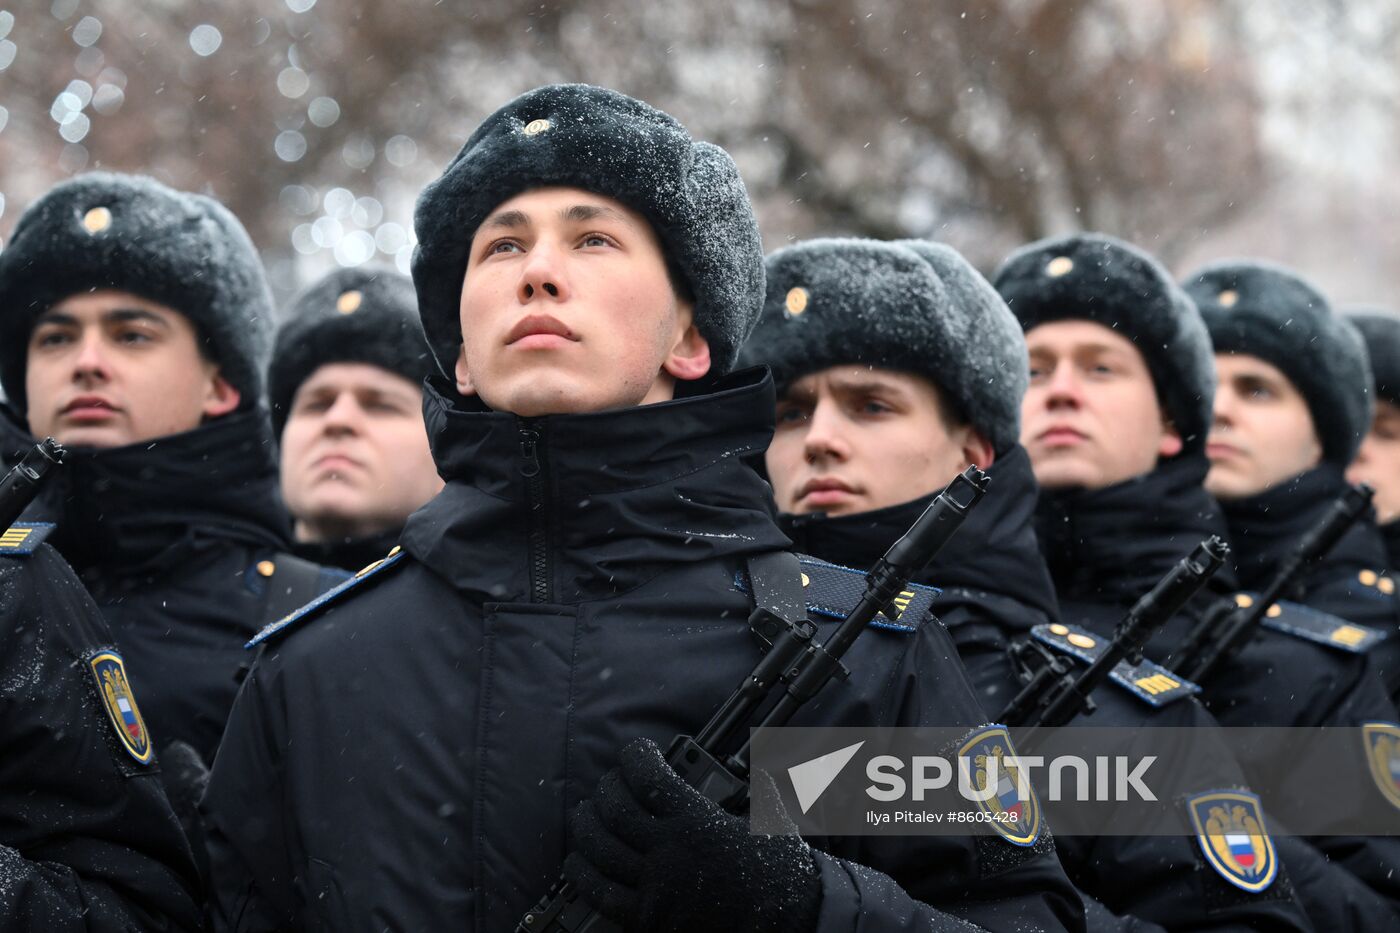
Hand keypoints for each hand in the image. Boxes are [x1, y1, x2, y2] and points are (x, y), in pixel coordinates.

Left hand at [564, 737, 820, 932]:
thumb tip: (762, 762)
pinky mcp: (647, 920)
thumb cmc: (779, 875)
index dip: (635, 758)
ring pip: (601, 848)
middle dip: (606, 788)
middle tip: (610, 783)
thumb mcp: (772, 821)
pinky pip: (601, 893)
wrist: (786, 926)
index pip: (649, 777)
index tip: (636, 752)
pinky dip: (582, 874)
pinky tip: (577, 860)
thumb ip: (760, 787)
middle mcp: (670, 851)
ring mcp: (655, 887)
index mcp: (698, 822)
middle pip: (616, 810)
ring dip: (586, 825)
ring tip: (585, 813)